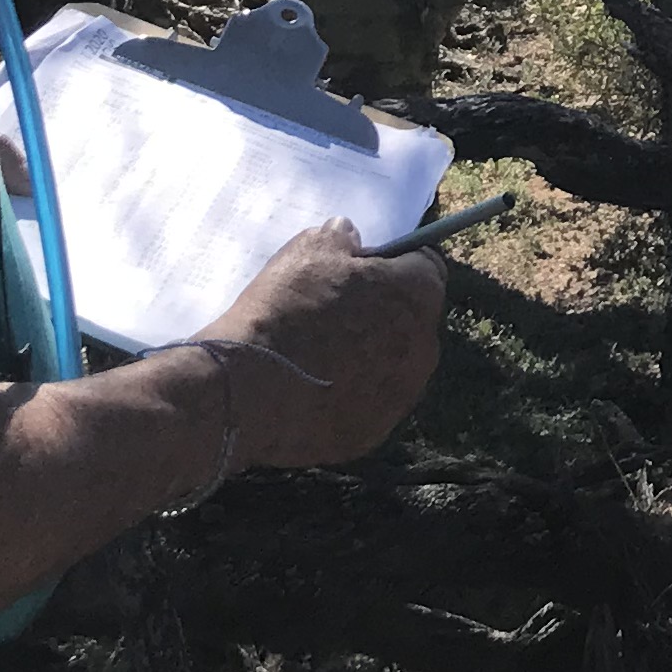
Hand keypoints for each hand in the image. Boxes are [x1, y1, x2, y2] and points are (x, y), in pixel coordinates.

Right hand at [196, 220, 445, 469]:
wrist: (247, 390)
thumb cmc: (284, 310)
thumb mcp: (308, 250)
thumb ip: (340, 238)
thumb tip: (350, 238)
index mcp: (418, 295)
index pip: (424, 267)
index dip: (392, 265)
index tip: (361, 270)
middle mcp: (424, 348)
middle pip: (412, 321)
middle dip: (383, 313)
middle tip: (333, 313)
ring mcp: (401, 397)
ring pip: (393, 367)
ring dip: (369, 359)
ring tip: (318, 356)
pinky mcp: (373, 433)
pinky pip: (368, 406)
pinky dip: (349, 397)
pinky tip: (311, 391)